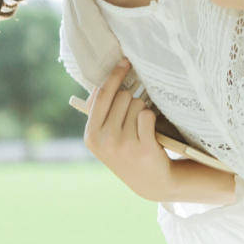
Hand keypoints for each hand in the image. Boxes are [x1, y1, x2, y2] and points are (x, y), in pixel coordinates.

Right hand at [81, 60, 175, 202]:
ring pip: (137, 104)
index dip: (115, 75)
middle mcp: (105, 140)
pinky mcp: (143, 147)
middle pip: (122, 97)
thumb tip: (108, 76)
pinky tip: (150, 133)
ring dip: (143, 110)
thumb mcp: (106, 137)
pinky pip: (148, 115)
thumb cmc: (127, 150)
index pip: (102, 95)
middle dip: (132, 99)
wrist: (150, 181)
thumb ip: (102, 111)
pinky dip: (152, 119)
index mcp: (91, 135)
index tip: (125, 61)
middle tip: (134, 117)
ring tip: (141, 129)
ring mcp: (124, 144)